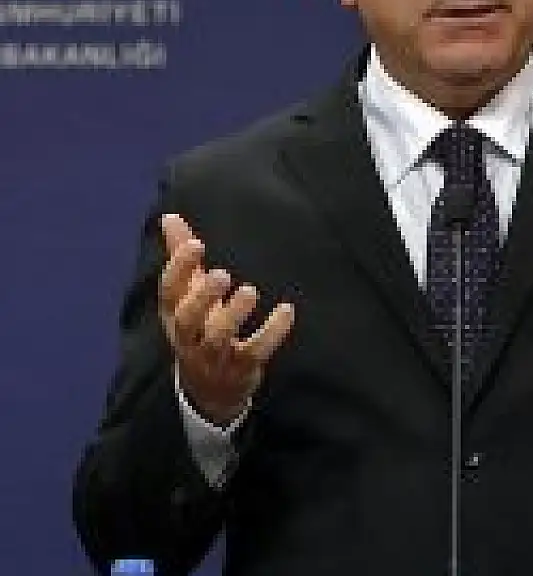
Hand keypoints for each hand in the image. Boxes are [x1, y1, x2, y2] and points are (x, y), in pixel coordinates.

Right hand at [159, 213, 294, 426]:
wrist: (208, 392)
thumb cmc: (199, 329)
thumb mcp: (188, 296)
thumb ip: (183, 258)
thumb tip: (170, 217)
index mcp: (174, 315)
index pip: (169, 291)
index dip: (179, 268)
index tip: (195, 242)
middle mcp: (190, 336)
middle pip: (188, 318)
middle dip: (203, 297)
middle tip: (221, 274)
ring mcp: (214, 355)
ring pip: (218, 338)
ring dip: (234, 315)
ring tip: (250, 291)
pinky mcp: (241, 368)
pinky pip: (255, 352)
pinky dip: (272, 333)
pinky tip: (287, 310)